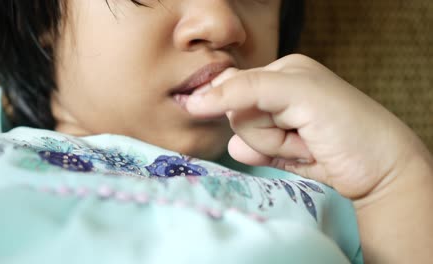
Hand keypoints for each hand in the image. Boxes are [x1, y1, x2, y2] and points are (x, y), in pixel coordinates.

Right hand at [186, 54, 427, 199]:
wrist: (379, 172)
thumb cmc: (347, 125)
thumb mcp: (297, 93)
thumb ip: (247, 89)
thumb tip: (197, 101)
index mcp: (284, 71)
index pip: (236, 83)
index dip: (240, 102)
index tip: (252, 112)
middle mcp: (279, 94)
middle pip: (239, 113)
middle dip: (267, 129)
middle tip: (301, 131)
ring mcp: (278, 123)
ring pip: (245, 137)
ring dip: (275, 146)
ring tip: (308, 145)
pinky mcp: (279, 148)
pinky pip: (251, 153)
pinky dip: (271, 157)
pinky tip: (300, 156)